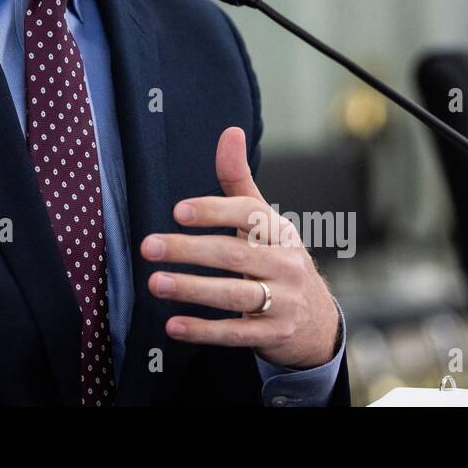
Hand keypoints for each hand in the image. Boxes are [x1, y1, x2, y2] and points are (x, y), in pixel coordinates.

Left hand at [140, 127, 339, 368]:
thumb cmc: (277, 260)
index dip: (214, 211)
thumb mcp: (263, 221)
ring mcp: (282, 302)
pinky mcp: (272, 335)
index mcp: (279, 232)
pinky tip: (173, 325)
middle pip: (234, 255)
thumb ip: (239, 180)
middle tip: (149, 247)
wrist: (317, 323)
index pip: (248, 216)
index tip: (178, 211)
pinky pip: (236, 333)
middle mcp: (284, 264)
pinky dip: (204, 330)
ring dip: (192, 289)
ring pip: (235, 295)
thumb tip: (230, 131)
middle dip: (189, 251)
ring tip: (155, 283)